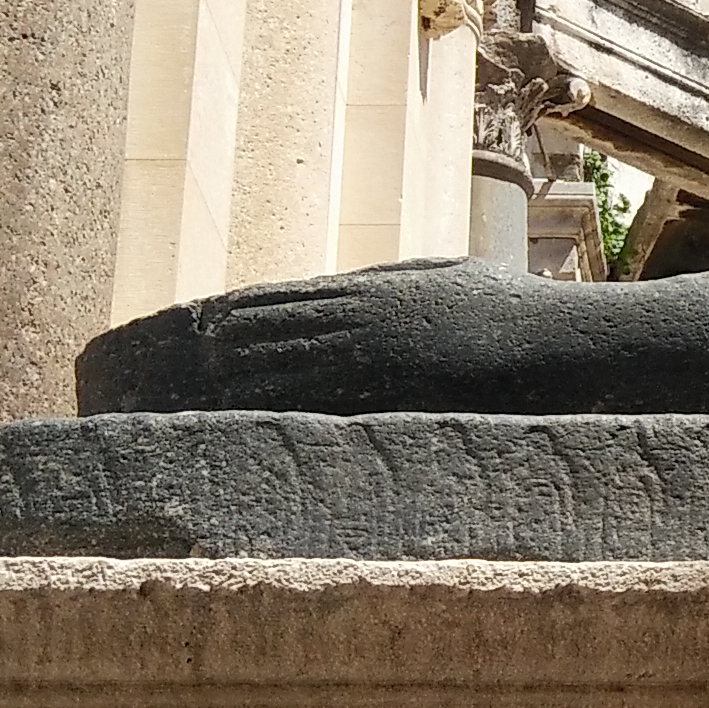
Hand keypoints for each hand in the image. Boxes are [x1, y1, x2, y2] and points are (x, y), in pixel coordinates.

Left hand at [78, 260, 564, 414]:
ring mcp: (374, 357)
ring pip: (272, 366)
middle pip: (259, 330)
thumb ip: (398, 287)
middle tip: (146, 366)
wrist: (562, 343)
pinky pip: (312, 406)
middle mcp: (360, 319)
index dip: (222, 315)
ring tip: (165, 397)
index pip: (276, 300)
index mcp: (371, 289)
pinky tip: (227, 425)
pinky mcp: (391, 394)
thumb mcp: (449, 282)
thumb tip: (360, 293)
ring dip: (214, 382)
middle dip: (200, 348)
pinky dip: (262, 414)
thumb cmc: (517, 315)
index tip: (179, 327)